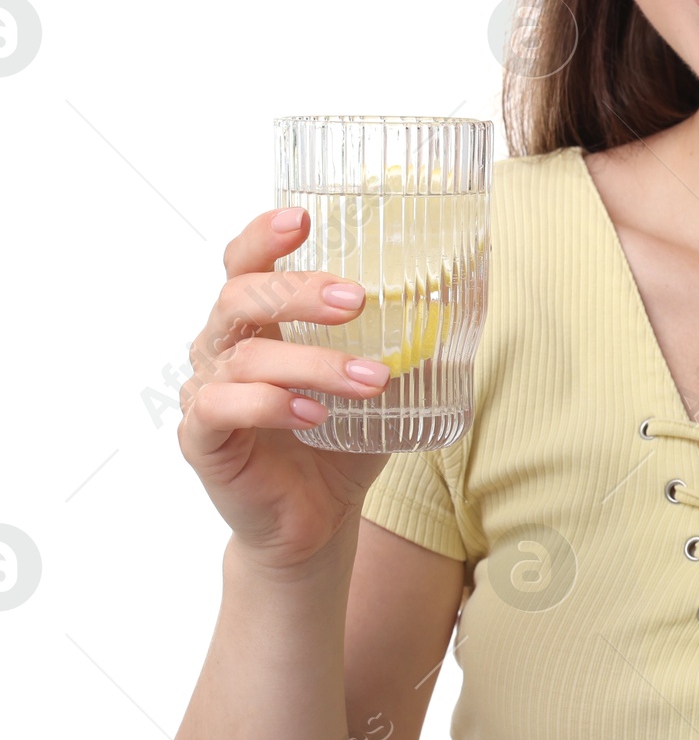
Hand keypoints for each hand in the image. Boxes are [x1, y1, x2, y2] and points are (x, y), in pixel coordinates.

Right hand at [177, 208, 394, 571]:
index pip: (246, 263)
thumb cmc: (340, 444)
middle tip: (357, 300)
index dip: (264, 236)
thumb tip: (455, 307)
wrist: (314, 520)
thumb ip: (405, 347)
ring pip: (248, 357)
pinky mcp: (201, 438)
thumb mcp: (379, 387)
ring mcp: (206, 391)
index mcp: (259, 323)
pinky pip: (223, 408)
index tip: (301, 219)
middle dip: (301, 290)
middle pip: (242, 295)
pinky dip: (270, 405)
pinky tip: (311, 415)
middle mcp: (224, 348)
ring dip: (315, 364)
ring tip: (372, 381)